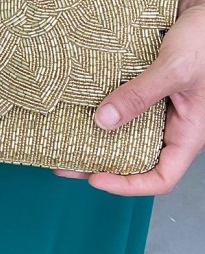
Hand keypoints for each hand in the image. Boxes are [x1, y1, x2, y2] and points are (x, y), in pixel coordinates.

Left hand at [54, 0, 204, 194]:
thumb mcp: (174, 68)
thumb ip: (140, 94)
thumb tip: (104, 120)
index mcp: (189, 132)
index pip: (161, 176)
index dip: (128, 184)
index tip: (94, 178)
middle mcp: (173, 124)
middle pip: (137, 156)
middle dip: (101, 161)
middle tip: (65, 159)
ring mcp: (161, 107)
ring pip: (127, 131)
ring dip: (98, 135)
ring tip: (65, 133)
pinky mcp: (148, 88)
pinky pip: (124, 105)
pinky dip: (103, 107)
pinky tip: (79, 104)